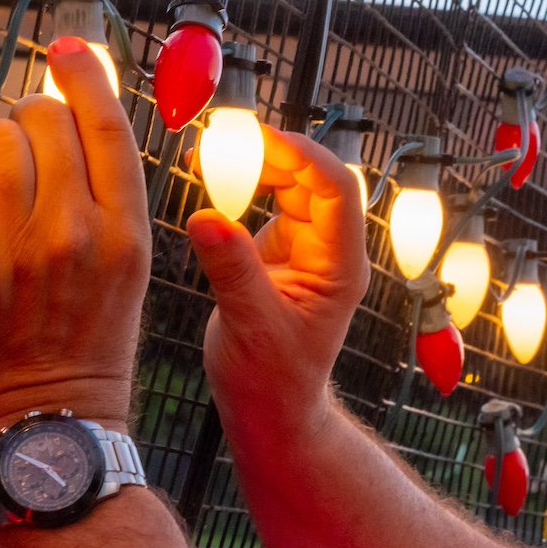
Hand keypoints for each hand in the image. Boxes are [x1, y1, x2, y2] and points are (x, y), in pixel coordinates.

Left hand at [0, 37, 150, 463]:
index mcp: (127, 232)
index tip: (64, 45)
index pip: (107, 124)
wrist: (48, 426)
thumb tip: (68, 118)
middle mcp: (78, 235)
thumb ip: (104, 201)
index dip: (82, 73)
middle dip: (24, 123)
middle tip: (18, 150)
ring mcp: (19, 254)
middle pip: (42, 122)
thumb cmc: (85, 345)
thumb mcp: (123, 271)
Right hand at [185, 128, 368, 441]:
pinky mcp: (281, 252)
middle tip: (224, 138)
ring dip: (258, 164)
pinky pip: (270, 202)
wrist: (271, 409)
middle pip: (313, 180)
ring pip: (292, 186)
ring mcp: (307, 249)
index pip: (336, 192)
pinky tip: (215, 178)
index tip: (261, 139)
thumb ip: (232, 270)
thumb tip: (206, 217)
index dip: (304, 157)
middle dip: (274, 153)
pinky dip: (246, 184)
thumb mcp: (250, 325)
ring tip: (212, 154)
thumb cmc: (272, 379)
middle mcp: (330, 252)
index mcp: (340, 267)